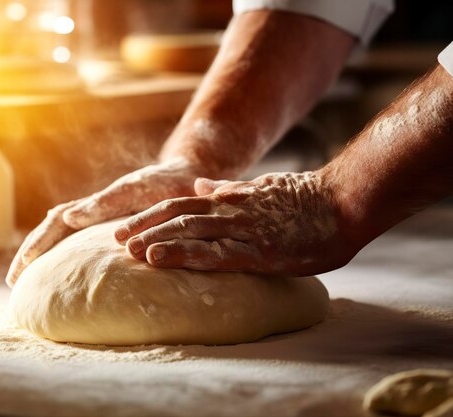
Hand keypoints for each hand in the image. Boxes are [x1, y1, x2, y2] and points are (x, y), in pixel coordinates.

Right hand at [5, 157, 204, 286]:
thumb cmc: (165, 183)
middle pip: (53, 232)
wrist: (186, 177)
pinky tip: (61, 276)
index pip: (57, 223)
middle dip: (31, 254)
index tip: (23, 265)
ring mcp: (103, 223)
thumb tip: (70, 217)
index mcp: (96, 205)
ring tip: (26, 283)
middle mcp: (94, 214)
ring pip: (65, 239)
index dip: (39, 244)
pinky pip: (84, 246)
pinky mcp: (115, 232)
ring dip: (45, 259)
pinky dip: (68, 260)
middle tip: (13, 282)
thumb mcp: (136, 190)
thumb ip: (107, 202)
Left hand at [114, 170, 358, 276]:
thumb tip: (200, 188)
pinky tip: (157, 259)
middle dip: (144, 226)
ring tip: (126, 249)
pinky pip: (211, 253)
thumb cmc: (308, 201)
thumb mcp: (262, 189)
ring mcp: (242, 229)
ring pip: (188, 231)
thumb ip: (229, 190)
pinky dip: (180, 254)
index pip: (182, 205)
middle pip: (177, 216)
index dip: (153, 215)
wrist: (346, 202)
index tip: (129, 225)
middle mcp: (230, 211)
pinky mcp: (257, 251)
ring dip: (154, 239)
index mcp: (231, 199)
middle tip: (114, 238)